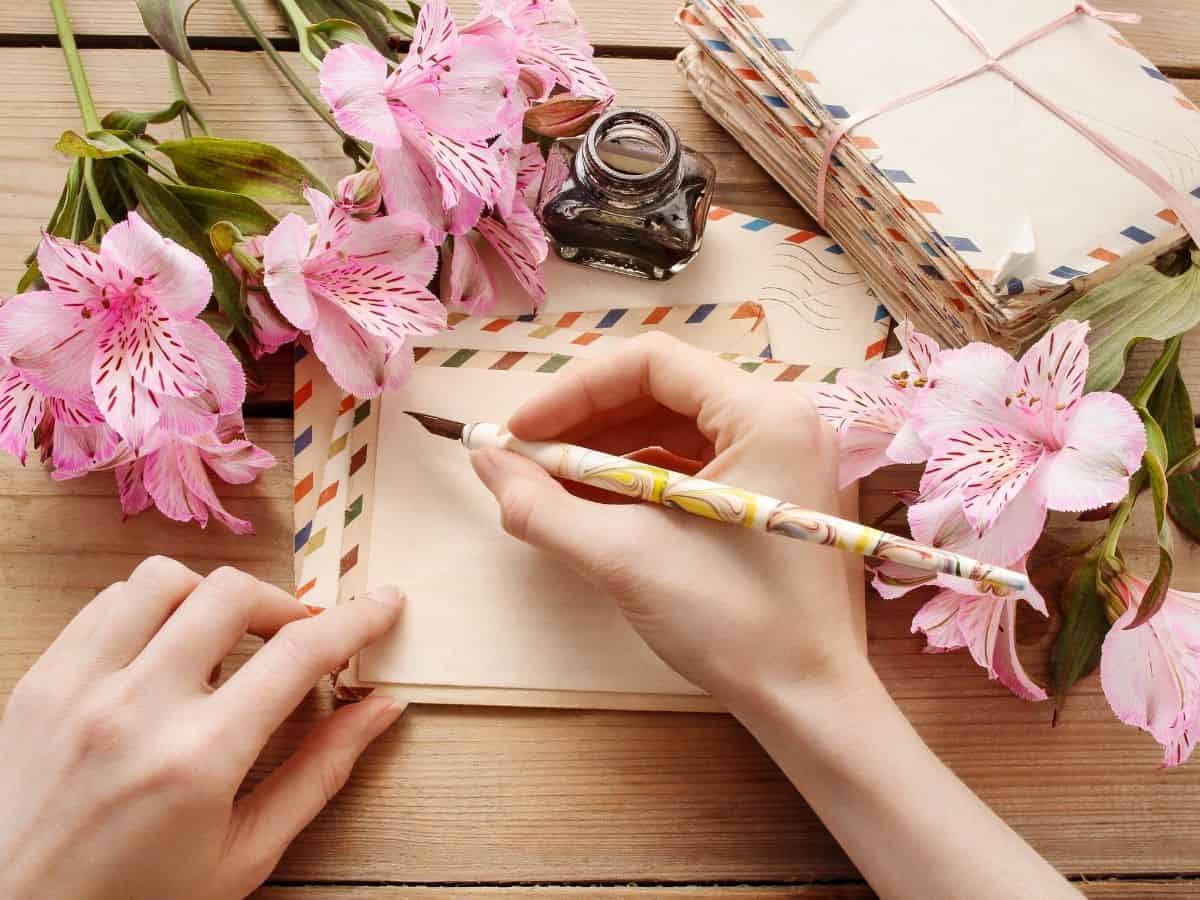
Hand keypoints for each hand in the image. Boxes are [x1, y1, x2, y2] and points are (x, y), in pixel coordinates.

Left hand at [0, 558, 404, 899]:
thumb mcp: (244, 854)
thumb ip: (320, 773)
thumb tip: (381, 709)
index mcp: (198, 760)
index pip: (300, 654)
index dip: (358, 619)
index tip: (384, 603)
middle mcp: (136, 709)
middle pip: (233, 594)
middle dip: (285, 606)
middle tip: (298, 639)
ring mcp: (79, 687)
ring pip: (165, 580)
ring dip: (212, 598)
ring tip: (226, 641)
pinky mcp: (41, 680)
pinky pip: (107, 603)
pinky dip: (152, 609)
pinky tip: (166, 649)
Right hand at [471, 334, 1079, 899]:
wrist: (812, 704)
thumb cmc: (736, 626)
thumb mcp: (624, 559)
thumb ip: (542, 505)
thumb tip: (485, 459)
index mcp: (766, 413)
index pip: (651, 363)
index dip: (573, 391)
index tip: (521, 432)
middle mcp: (785, 419)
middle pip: (664, 391)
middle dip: (586, 423)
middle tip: (526, 459)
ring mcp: (787, 458)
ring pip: (677, 429)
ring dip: (609, 453)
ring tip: (550, 486)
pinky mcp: (775, 495)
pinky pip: (697, 464)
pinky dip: (642, 481)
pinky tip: (595, 506)